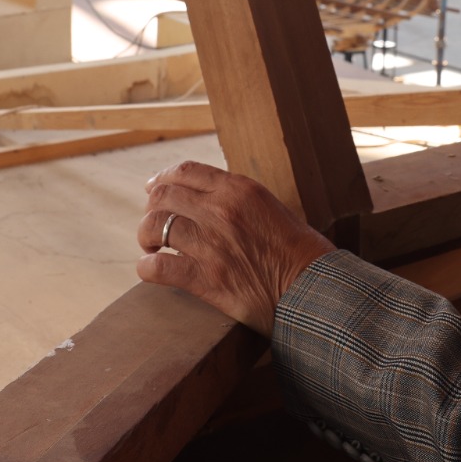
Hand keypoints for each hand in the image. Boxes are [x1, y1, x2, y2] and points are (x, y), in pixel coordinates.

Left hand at [136, 161, 335, 336]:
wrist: (314, 290)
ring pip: (154, 226)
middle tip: (153, 221)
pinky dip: (148, 267)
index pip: (186, 171)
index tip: (154, 188)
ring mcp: (211, 244)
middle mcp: (221, 211)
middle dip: (152, 207)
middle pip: (164, 196)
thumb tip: (211, 199)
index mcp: (240, 190)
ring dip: (146, 235)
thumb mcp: (273, 209)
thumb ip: (240, 201)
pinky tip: (151, 269)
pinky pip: (157, 266)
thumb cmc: (302, 253)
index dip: (163, 178)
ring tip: (151, 245)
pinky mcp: (205, 278)